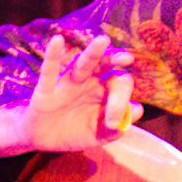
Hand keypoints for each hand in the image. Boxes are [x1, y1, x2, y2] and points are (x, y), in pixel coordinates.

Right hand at [0, 33, 142, 155]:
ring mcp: (67, 84)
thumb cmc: (75, 132)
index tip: (114, 122)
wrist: (43, 140)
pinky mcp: (46, 90)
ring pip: (82, 65)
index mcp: (103, 91)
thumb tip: (138, 109)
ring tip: (103, 41)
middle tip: (127, 58)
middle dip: (114, 60)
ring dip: (92, 53)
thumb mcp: (99, 135)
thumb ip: (118, 127)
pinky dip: (52, 56)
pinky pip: (49, 71)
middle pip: (104, 67)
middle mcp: (88, 83)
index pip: (118, 84)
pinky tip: (57, 41)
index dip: (120, 101)